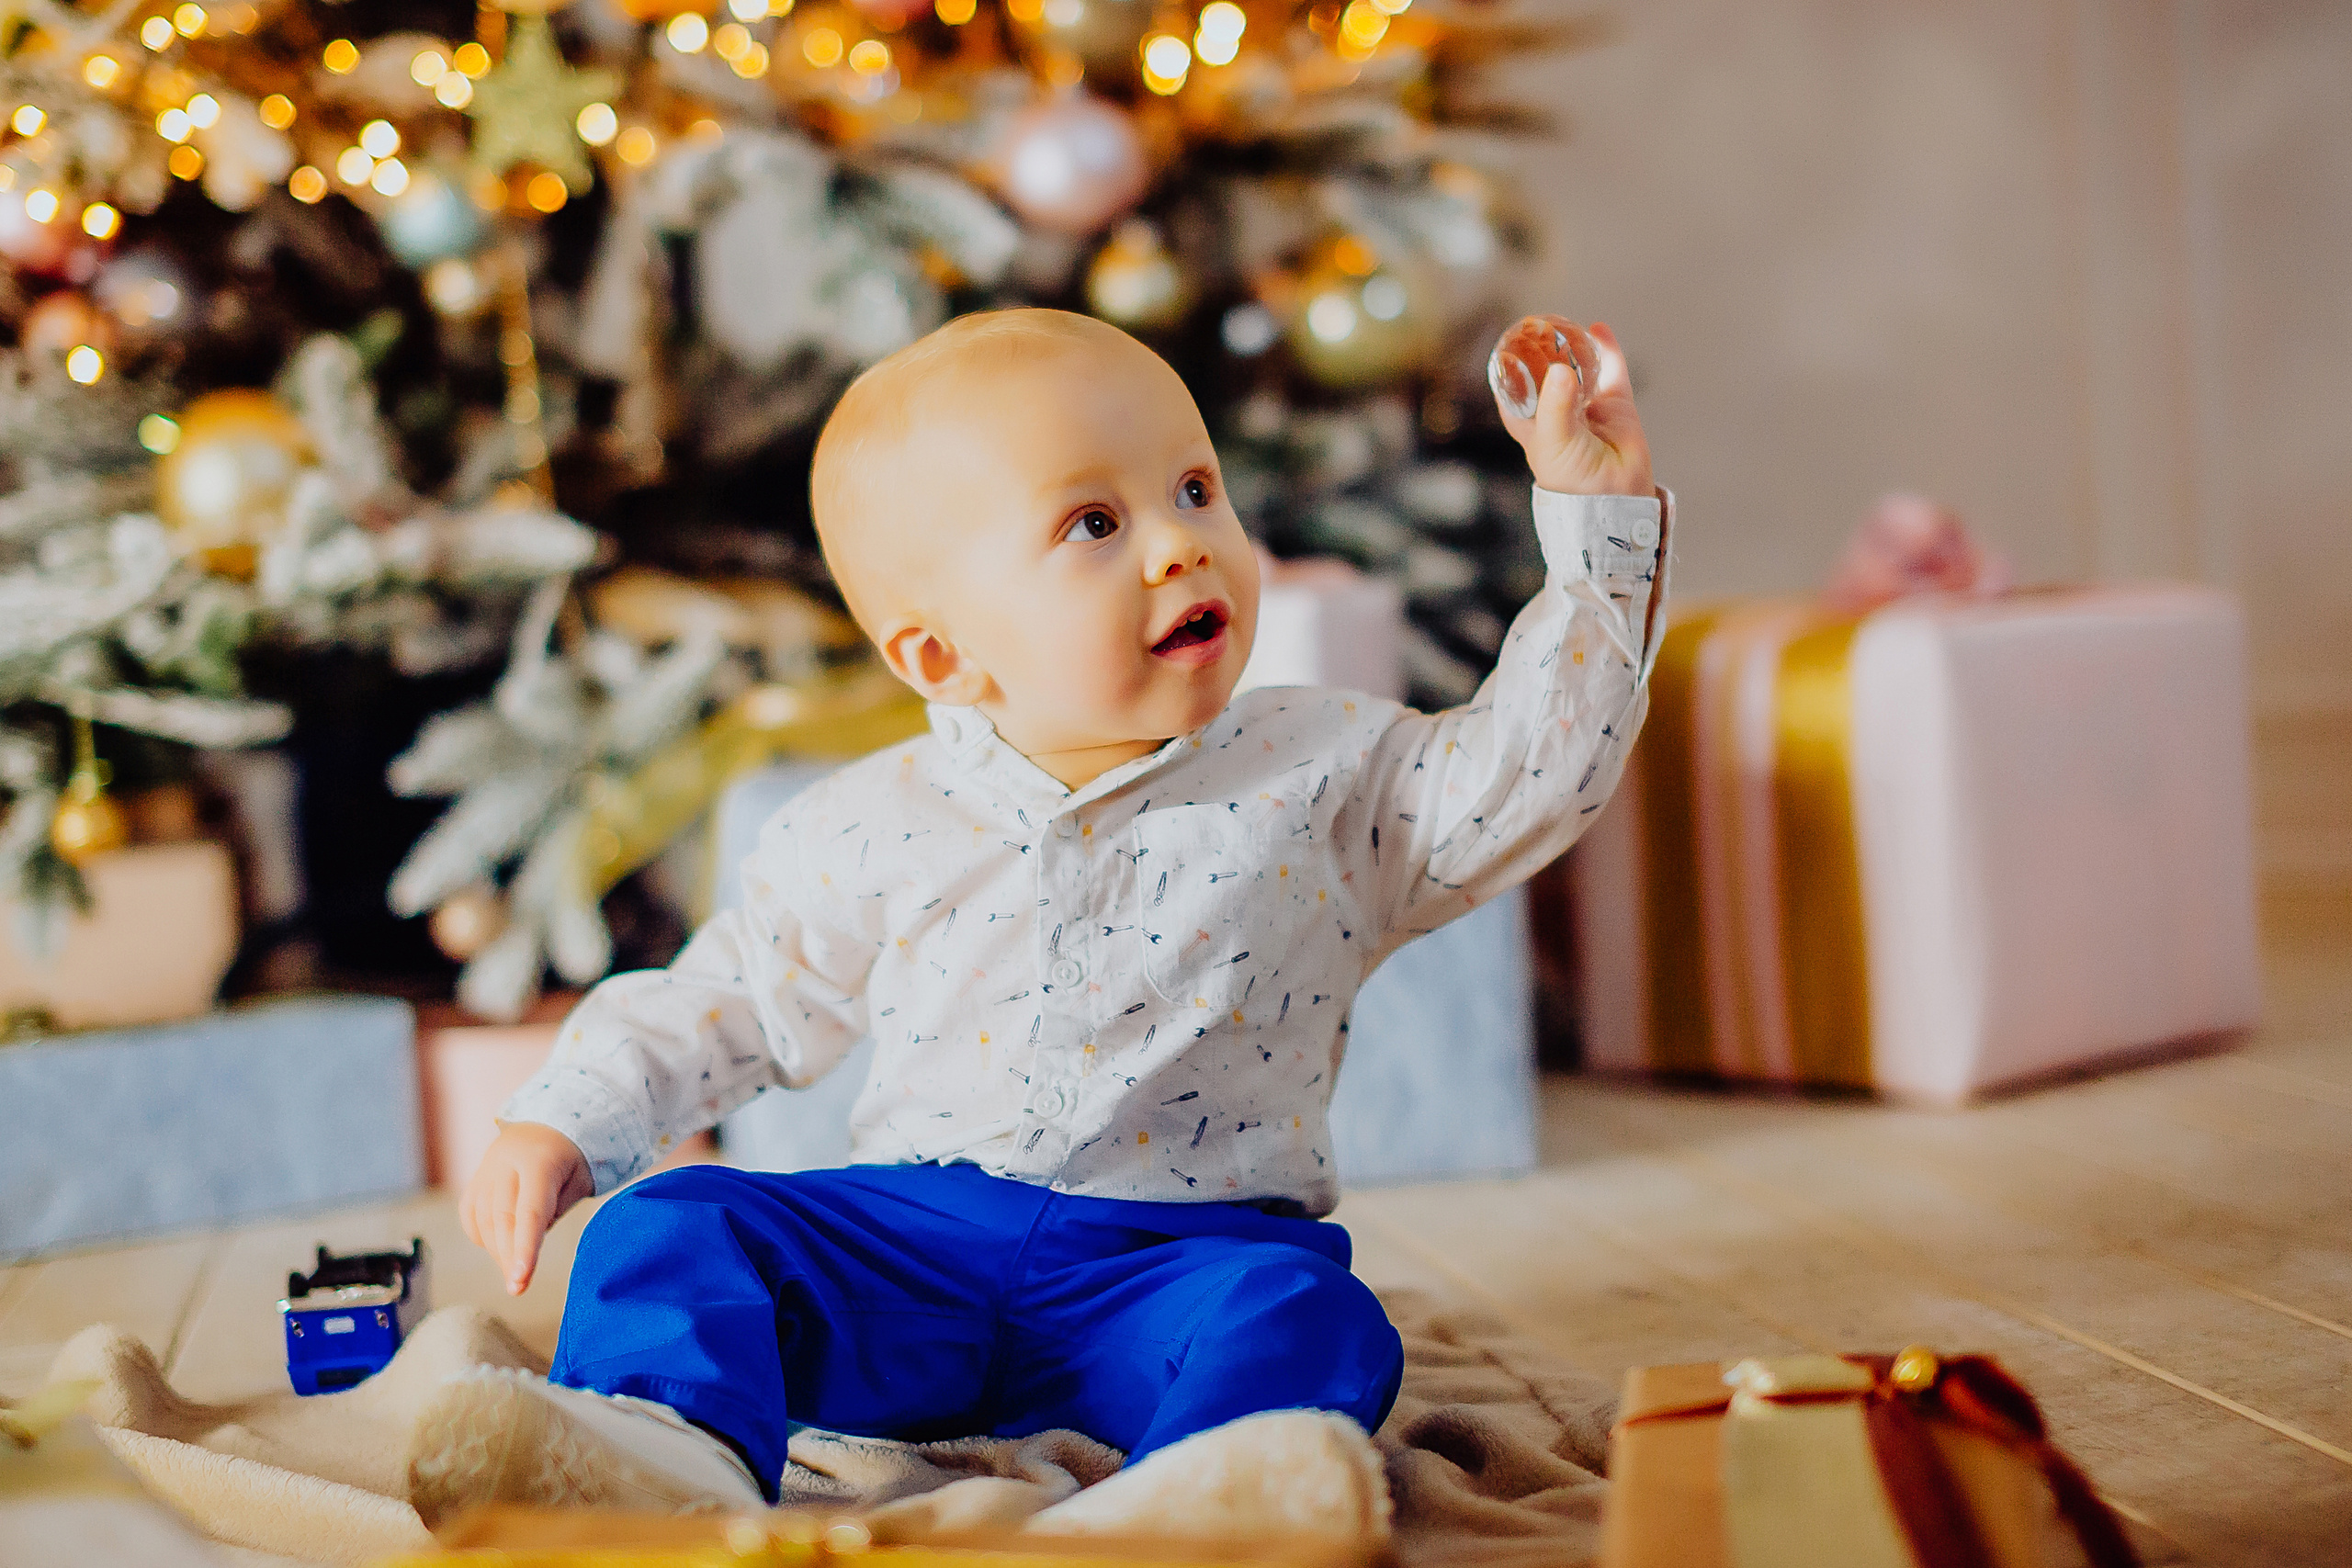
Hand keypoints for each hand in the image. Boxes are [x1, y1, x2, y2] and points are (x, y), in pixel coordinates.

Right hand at [461, 1122, 594, 1295]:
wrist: (544, 1125)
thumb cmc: (571, 1157)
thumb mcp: (580, 1177)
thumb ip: (558, 1208)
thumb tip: (529, 1243)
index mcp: (540, 1161)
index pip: (530, 1212)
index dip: (524, 1249)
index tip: (519, 1280)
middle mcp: (506, 1163)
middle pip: (503, 1219)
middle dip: (509, 1258)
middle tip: (518, 1287)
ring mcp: (486, 1171)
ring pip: (483, 1220)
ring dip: (497, 1251)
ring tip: (515, 1270)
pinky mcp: (474, 1181)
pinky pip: (471, 1217)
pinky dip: (482, 1237)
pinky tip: (499, 1246)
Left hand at [1490, 316, 1653, 498]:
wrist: (1616, 498)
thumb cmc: (1573, 478)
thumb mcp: (1553, 441)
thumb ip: (1556, 405)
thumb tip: (1559, 370)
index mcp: (1531, 425)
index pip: (1512, 394)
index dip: (1508, 372)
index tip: (1505, 345)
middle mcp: (1557, 414)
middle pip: (1545, 376)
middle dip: (1542, 353)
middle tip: (1538, 327)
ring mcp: (1587, 407)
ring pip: (1578, 369)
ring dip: (1572, 348)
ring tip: (1564, 324)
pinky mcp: (1616, 404)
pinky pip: (1611, 370)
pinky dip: (1606, 349)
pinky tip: (1598, 329)